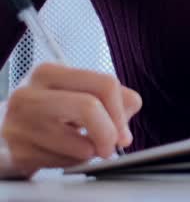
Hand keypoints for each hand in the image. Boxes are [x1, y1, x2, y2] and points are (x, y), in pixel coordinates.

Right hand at [0, 63, 141, 176]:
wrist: (0, 135)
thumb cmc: (44, 113)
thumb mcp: (75, 94)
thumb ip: (111, 97)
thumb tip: (130, 111)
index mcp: (49, 73)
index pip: (103, 84)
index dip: (121, 111)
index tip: (123, 130)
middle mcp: (29, 94)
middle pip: (89, 107)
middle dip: (109, 132)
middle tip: (112, 145)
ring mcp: (19, 124)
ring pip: (79, 142)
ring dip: (91, 152)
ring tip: (84, 148)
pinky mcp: (17, 152)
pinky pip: (63, 162)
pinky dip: (72, 163)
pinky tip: (63, 154)